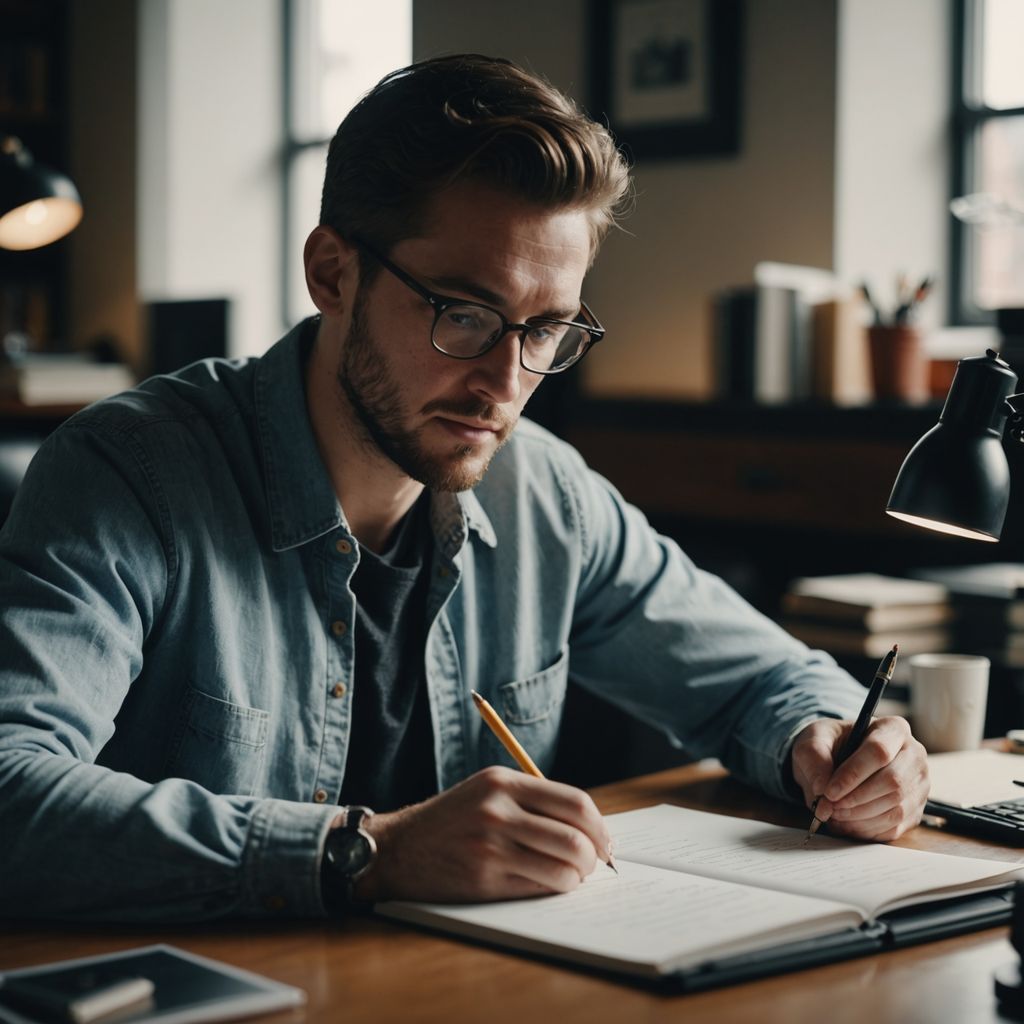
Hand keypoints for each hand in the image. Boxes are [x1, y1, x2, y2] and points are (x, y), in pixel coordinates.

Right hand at [351, 766, 612, 902]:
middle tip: (593, 864)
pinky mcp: (484, 879)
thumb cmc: (453, 820)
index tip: (605, 841)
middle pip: (575, 837)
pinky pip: (539, 887)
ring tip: (571, 876)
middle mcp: (498, 811)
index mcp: (503, 782)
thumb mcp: (488, 791)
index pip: (574, 802)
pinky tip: (548, 884)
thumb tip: (589, 826)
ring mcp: (491, 846)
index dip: (599, 826)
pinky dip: (554, 888)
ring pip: (563, 868)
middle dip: (594, 856)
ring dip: (577, 877)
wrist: (400, 848)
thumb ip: (532, 799)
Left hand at [790, 716, 928, 841]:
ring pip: (895, 808)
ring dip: (859, 816)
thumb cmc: (830, 744)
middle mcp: (914, 755)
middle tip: (829, 806)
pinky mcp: (915, 810)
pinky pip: (895, 827)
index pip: (879, 751)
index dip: (853, 775)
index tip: (829, 791)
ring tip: (833, 814)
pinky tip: (847, 823)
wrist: (838, 759)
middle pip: (893, 782)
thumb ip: (814, 757)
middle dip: (856, 799)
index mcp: (893, 728)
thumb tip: (822, 789)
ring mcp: (919, 784)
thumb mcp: (813, 740)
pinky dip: (866, 829)